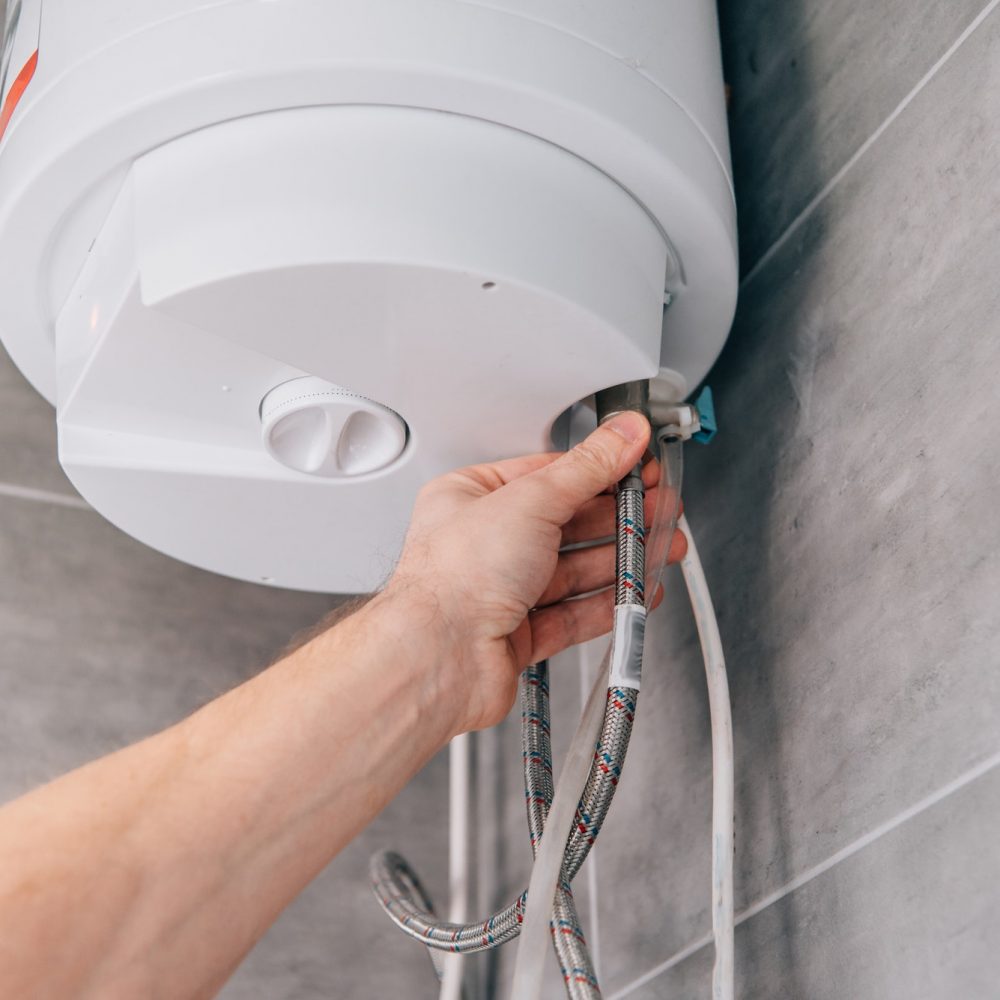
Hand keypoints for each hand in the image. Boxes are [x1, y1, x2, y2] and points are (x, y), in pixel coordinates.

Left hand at [382, 413, 686, 734]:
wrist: (437, 659)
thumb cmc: (454, 579)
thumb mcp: (531, 500)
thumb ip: (587, 468)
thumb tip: (623, 434)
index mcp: (471, 498)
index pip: (547, 475)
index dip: (599, 471)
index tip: (640, 468)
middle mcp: (483, 544)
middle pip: (565, 523)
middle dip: (618, 518)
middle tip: (661, 511)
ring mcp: (500, 591)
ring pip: (573, 570)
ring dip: (620, 560)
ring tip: (660, 550)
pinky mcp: (516, 636)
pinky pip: (571, 615)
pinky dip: (607, 605)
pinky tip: (634, 595)